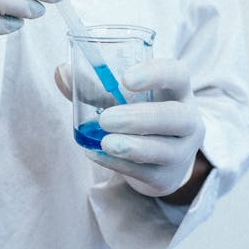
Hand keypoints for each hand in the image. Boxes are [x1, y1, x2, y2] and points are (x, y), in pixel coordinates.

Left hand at [55, 58, 204, 197]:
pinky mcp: (167, 177)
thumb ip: (91, 84)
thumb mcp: (121, 96)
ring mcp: (181, 151)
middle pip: (176, 117)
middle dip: (141, 118)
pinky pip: (146, 172)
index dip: (155, 74)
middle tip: (106, 119)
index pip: (177, 74)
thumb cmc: (138, 113)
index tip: (125, 78)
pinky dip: (120, 164)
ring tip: (105, 142)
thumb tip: (61, 71)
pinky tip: (97, 154)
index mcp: (177, 90)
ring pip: (164, 150)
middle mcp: (188, 120)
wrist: (160, 157)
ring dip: (133, 147)